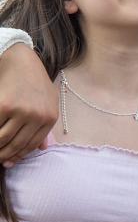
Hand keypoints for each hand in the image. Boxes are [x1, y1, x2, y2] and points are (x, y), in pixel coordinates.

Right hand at [0, 44, 56, 164]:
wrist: (22, 60)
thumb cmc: (35, 82)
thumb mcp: (49, 102)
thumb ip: (46, 125)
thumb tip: (42, 148)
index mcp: (50, 118)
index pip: (32, 144)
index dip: (18, 155)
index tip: (8, 162)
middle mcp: (38, 116)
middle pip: (17, 144)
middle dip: (4, 155)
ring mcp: (21, 111)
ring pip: (3, 138)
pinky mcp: (4, 105)